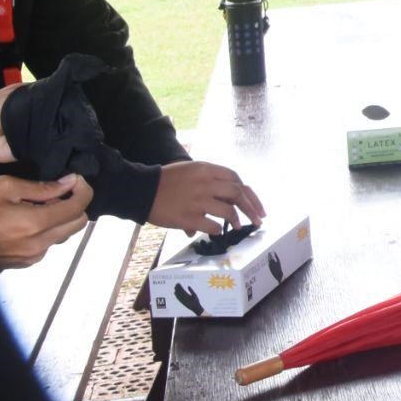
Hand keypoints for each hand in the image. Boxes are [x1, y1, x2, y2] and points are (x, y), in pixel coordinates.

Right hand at [0, 174, 92, 271]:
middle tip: (55, 192)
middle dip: (75, 204)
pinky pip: (48, 243)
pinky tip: (27, 220)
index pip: (78, 207)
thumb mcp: (3, 188)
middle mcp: (39, 245)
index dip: (83, 190)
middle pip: (78, 223)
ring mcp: (32, 257)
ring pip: (64, 234)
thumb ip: (41, 187)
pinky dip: (47, 229)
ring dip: (60, 217)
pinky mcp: (24, 263)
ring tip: (35, 205)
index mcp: (35, 224)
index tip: (76, 180)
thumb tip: (68, 182)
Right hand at [150, 160, 265, 235]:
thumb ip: (209, 181)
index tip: (255, 203)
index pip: (236, 178)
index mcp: (206, 169)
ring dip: (237, 220)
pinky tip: (219, 231)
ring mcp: (198, 200)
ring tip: (238, 226)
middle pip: (238, 193)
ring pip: (229, 211)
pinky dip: (219, 230)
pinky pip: (213, 226)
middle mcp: (206, 183)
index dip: (248, 192)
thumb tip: (221, 198)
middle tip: (259, 218)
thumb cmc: (165, 180)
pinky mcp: (190, 217)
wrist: (141, 190)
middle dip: (252, 207)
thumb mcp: (190, 170)